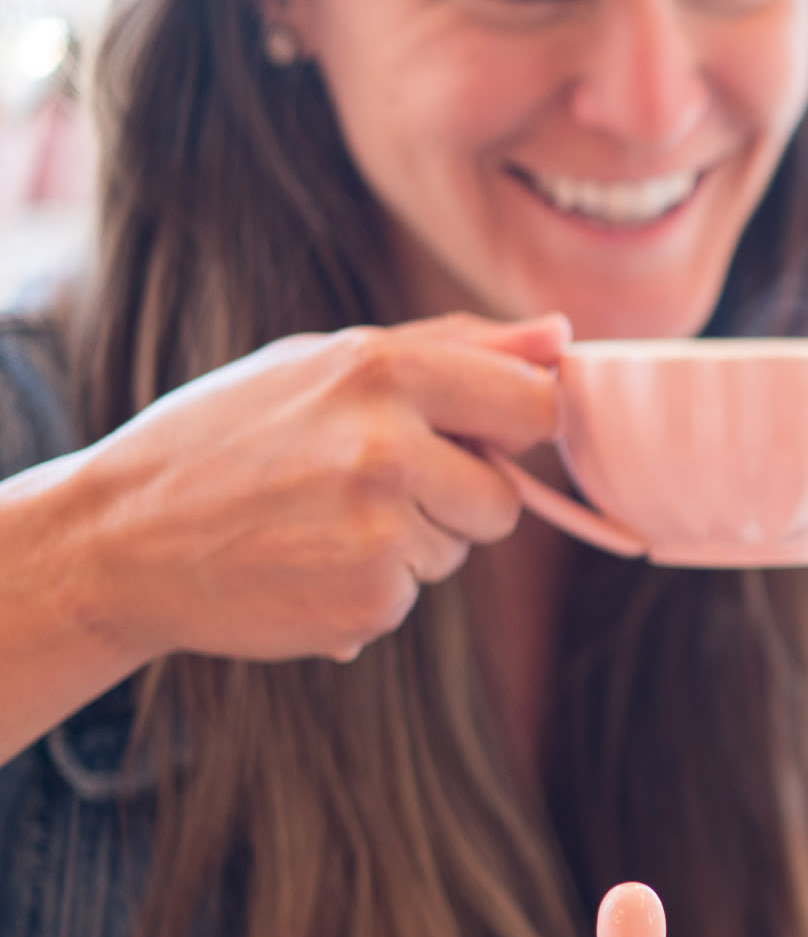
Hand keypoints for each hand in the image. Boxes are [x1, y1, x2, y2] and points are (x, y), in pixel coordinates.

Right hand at [50, 312, 566, 666]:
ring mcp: (380, 530)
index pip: (535, 404)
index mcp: (382, 369)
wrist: (117, 539)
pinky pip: (415, 594)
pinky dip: (373, 587)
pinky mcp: (370, 599)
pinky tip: (305, 564)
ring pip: (461, 549)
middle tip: (364, 485)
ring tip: (318, 521)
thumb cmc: (226, 438)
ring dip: (413, 542)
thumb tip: (561, 336)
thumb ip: (451, 347)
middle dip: (457, 497)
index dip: (515, 429)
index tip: (477, 436)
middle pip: (505, 495)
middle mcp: (387, 447)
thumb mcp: (321, 362)